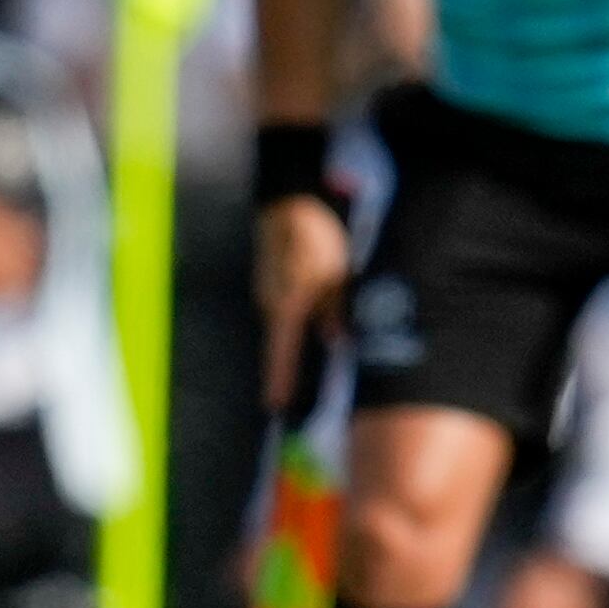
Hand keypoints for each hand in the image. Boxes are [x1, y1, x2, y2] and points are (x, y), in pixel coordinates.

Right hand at [254, 193, 350, 411]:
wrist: (292, 201)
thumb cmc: (315, 237)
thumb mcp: (336, 276)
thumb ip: (337, 311)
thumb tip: (338, 341)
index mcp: (285, 305)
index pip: (280, 353)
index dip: (279, 380)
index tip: (275, 406)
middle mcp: (271, 303)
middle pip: (282, 343)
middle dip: (290, 366)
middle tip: (297, 394)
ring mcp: (269, 291)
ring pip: (287, 326)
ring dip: (297, 342)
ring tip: (311, 361)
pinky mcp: (274, 281)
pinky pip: (286, 310)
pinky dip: (298, 322)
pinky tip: (314, 322)